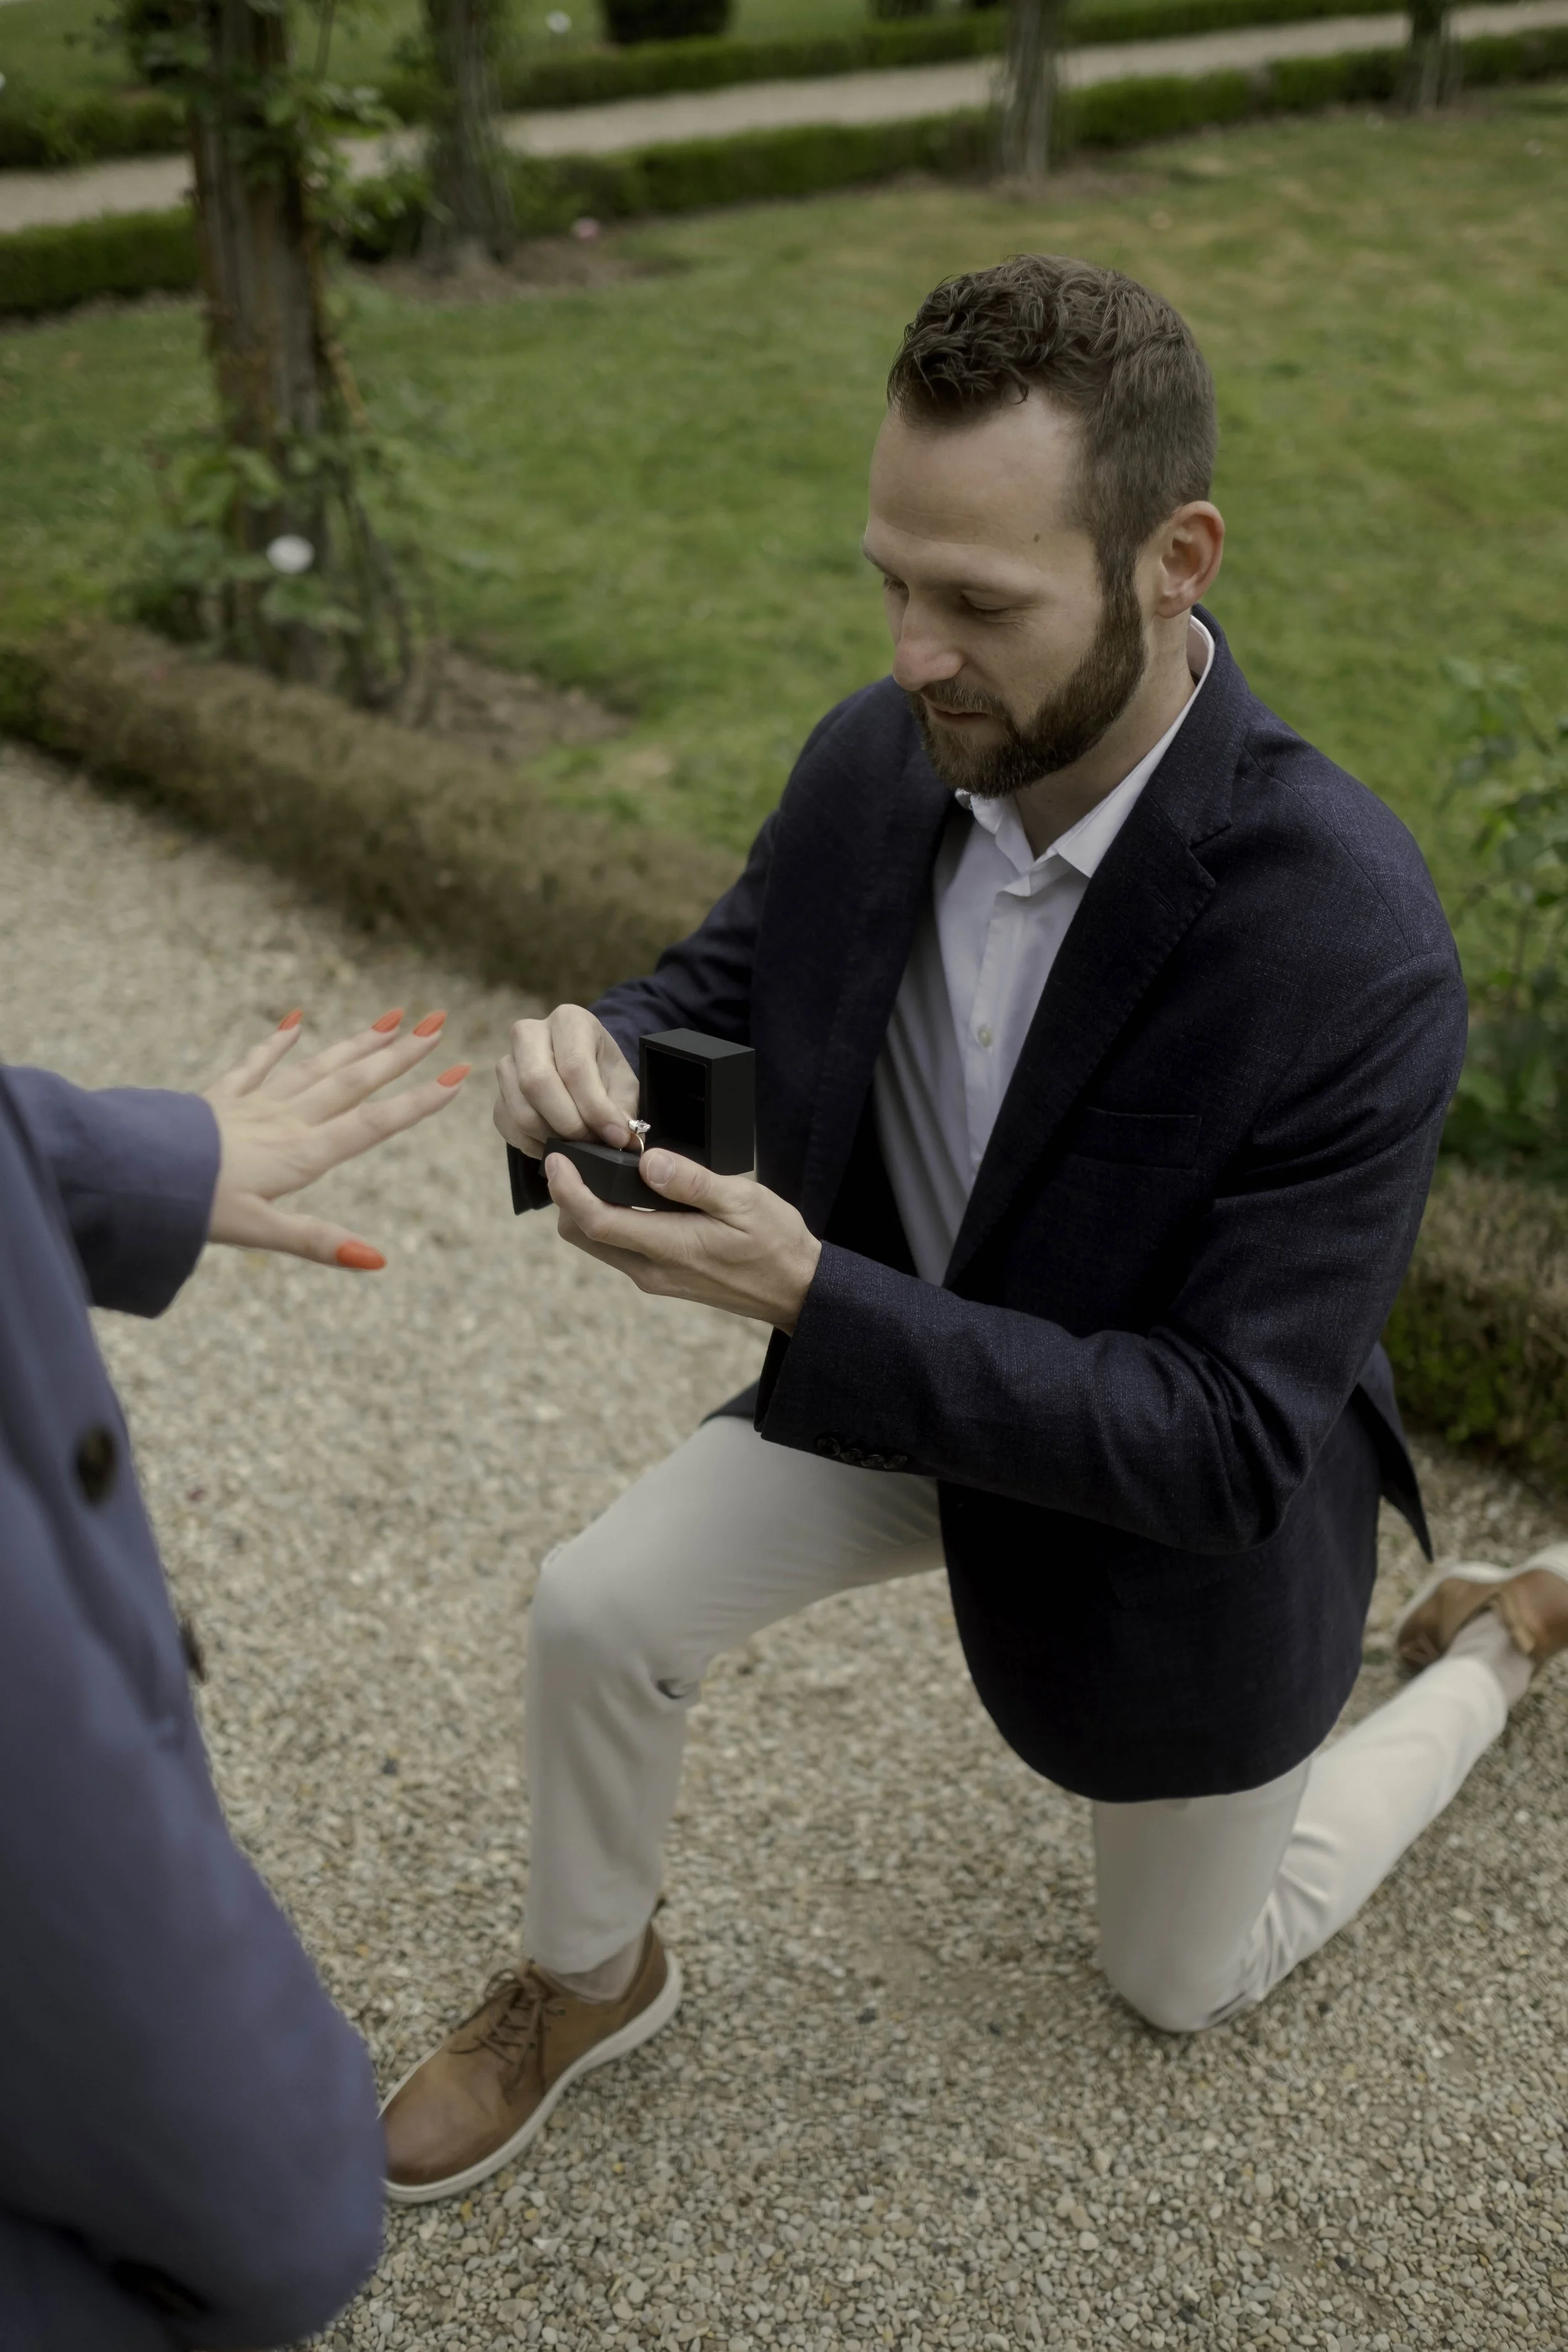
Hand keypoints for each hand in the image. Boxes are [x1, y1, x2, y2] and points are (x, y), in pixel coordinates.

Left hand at [204, 1007, 468, 1268]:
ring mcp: (254, 1105)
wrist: (132, 1171)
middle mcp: (286, 1122)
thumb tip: (377, 1259)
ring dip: (356, 1043)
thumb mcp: (261, 1233)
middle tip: (438, 1024)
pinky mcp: (220, 1099)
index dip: (418, 1102)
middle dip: (399, 1056)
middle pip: (353, 1083)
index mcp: (302, 1155)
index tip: (458, 1075)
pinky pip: (255, 1064)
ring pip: (316, 1067)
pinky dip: (277, 1040)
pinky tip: (296, 1018)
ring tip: (391, 1018)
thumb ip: (318, 1241)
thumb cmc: (194, 1207)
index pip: (373, 1124)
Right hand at [493, 1004, 638, 1158]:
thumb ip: (623, 1109)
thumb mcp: (623, 1084)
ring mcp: (507, 1064)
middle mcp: (529, 1034)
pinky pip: (510, 1128)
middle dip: (568, 1123)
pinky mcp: (497, 1095)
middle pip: (536, 1083)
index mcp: (568, 1021)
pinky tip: (559, 1146)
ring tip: (579, 1146)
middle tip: (591, 1142)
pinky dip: (536, 1145)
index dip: (595, 1108)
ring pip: (521, 1111)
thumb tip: (620, 1137)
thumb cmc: (604, 1074)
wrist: (580, 1072)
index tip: (616, 1136)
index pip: (574, 1066)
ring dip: (553, 1138)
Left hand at [545, 1147, 821, 1332]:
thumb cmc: (776, 1244)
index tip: (556, 1160)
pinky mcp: (662, 1278)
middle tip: (574, 1157)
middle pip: (582, 1235)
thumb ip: (692, 1182)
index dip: (568, 1190)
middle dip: (568, 1198)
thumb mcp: (743, 1202)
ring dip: (586, 1209)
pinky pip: (618, 1249)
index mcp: (670, 1248)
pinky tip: (627, 1195)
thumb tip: (647, 1163)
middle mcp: (652, 1270)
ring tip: (598, 1169)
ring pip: (597, 1244)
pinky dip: (608, 1221)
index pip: (596, 1221)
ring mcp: (655, 1278)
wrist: (796, 1290)